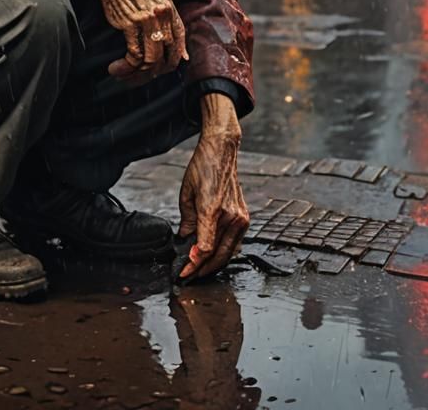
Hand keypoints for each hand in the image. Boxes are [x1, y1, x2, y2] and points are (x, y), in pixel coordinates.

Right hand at [96, 0, 187, 82]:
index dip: (176, 56)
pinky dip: (126, 66)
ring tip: (126, 75)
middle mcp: (162, 16)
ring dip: (139, 73)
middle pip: (167, 54)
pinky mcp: (130, 24)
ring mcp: (147, 21)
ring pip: (151, 59)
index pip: (179, 39)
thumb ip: (167, 14)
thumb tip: (175, 35)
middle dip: (156, 70)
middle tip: (143, 75)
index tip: (169, 66)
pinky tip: (117, 68)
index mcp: (170, 9)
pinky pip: (134, 54)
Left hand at [178, 94, 248, 278]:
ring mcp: (240, 217)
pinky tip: (213, 255)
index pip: (204, 249)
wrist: (221, 151)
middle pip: (217, 255)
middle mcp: (230, 217)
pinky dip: (223, 251)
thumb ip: (186, 221)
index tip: (183, 272)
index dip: (193, 264)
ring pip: (228, 252)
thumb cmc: (202, 167)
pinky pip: (234, 242)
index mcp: (212, 211)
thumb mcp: (186, 194)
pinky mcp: (244, 216)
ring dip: (213, 263)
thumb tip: (185, 240)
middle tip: (189, 276)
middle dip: (202, 269)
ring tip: (199, 268)